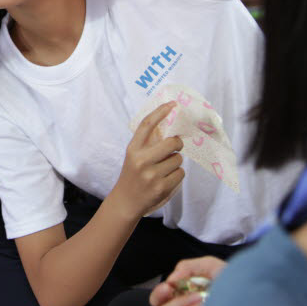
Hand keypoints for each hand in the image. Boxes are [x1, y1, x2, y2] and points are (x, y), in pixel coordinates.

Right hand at [112, 102, 183, 219]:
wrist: (126, 201)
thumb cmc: (132, 175)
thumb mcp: (134, 156)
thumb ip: (148, 144)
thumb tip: (170, 128)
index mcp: (133, 149)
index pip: (147, 124)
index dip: (161, 112)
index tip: (172, 104)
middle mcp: (141, 160)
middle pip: (171, 142)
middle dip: (177, 144)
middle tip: (175, 147)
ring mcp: (152, 174)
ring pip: (178, 159)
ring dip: (175, 162)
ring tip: (164, 169)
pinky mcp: (162, 187)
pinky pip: (180, 173)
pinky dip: (177, 175)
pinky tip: (166, 179)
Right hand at [149, 256, 226, 305]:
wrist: (253, 295)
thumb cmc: (232, 281)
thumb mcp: (210, 266)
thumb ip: (188, 266)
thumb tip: (172, 279)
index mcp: (184, 294)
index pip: (159, 298)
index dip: (159, 293)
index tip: (169, 286)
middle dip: (171, 300)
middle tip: (181, 291)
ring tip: (201, 298)